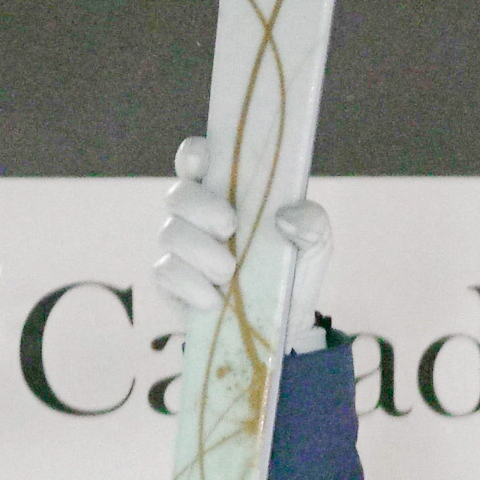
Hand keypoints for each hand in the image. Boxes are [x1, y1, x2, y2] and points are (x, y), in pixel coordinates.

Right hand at [149, 137, 331, 326]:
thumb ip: (312, 223)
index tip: (204, 161)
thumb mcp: (313, 243)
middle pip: (177, 195)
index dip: (193, 155)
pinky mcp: (171, 282)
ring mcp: (180, 248)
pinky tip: (213, 299)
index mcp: (225, 193)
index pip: (196, 160)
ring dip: (201, 251)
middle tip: (229, 227)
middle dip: (200, 207)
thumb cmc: (291, 269)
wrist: (284, 324)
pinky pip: (165, 272)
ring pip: (169, 233)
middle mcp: (196, 216)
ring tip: (229, 272)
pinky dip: (191, 285)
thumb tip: (287, 216)